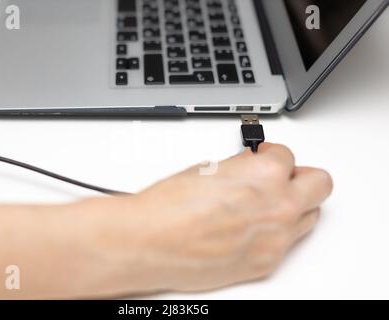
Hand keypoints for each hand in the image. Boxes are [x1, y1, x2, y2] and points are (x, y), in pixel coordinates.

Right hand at [125, 143, 332, 292]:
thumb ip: (241, 169)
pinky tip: (248, 228)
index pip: (289, 156)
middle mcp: (279, 207)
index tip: (263, 156)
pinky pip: (286, 244)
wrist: (149, 242)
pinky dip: (274, 233)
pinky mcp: (265, 264)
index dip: (271, 154)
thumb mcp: (209, 170)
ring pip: (309, 216)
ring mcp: (276, 240)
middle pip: (319, 184)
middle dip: (301, 176)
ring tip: (266, 204)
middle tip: (282, 176)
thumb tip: (249, 169)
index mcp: (265, 175)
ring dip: (293, 205)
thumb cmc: (168, 207)